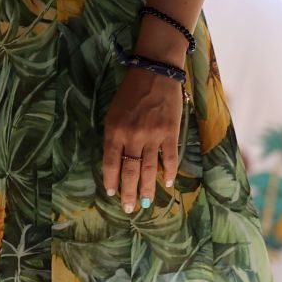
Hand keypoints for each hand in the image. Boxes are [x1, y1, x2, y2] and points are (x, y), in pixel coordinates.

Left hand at [100, 67, 183, 213]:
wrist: (155, 73)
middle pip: (130, 171)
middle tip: (129, 208)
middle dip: (128, 192)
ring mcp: (152, 136)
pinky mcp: (170, 134)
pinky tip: (167, 183)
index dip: (111, 180)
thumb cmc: (130, 92)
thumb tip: (117, 161)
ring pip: (149, 170)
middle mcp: (132, 136)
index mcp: (114, 130)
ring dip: (147, 189)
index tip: (111, 194)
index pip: (110, 162)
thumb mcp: (114, 112)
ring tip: (145, 203)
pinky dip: (169, 173)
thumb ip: (114, 135)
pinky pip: (169, 158)